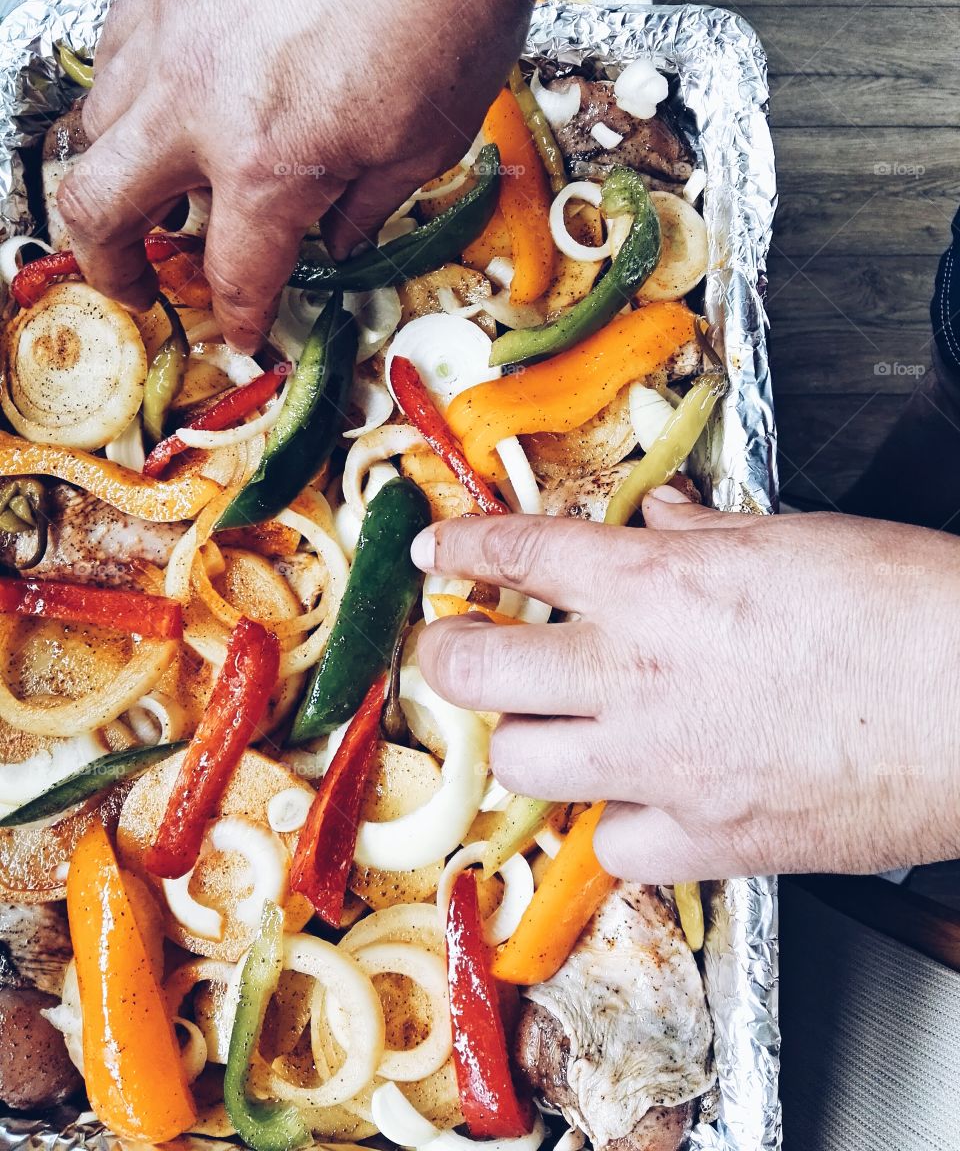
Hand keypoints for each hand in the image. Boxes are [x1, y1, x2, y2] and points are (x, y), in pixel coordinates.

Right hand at [57, 0, 588, 349]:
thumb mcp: (425, 144)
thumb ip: (364, 209)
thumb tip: (334, 241)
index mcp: (267, 165)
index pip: (233, 271)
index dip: (238, 315)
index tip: (243, 329)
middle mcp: (195, 104)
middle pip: (100, 209)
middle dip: (113, 267)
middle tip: (140, 285)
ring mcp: (169, 33)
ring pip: (93, 127)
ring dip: (113, 180)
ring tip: (151, 197)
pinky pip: (113, 53)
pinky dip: (125, 98)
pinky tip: (163, 103)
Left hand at [413, 488, 959, 880]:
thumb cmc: (904, 607)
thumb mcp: (793, 536)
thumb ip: (707, 531)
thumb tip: (666, 516)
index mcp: (656, 580)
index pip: (519, 552)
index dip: (460, 552)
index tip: (435, 557)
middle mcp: (635, 670)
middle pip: (478, 670)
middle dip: (445, 656)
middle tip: (451, 651)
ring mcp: (661, 763)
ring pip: (520, 763)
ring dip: (516, 741)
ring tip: (538, 727)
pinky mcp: (707, 839)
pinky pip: (612, 846)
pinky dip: (614, 825)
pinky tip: (639, 803)